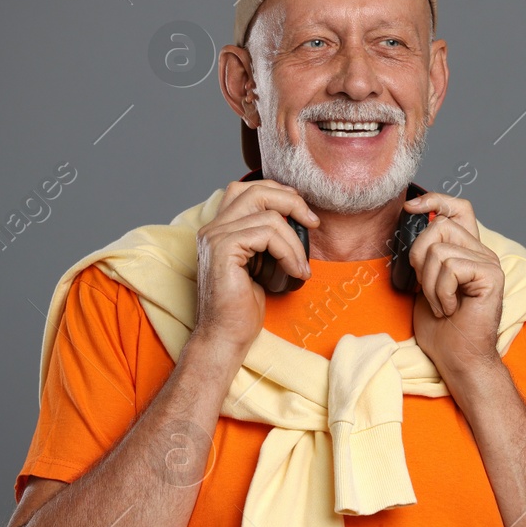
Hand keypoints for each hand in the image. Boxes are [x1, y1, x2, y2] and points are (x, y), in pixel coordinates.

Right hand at [193, 180, 318, 357]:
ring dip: (295, 241)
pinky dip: (289, 251)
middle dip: (291, 202)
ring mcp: (215, 236)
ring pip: (268, 215)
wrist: (225, 337)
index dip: (279, 194)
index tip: (303, 214)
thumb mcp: (260, 265)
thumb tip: (297, 219)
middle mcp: (212, 228)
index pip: (247, 189)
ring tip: (302, 267)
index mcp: (219, 228)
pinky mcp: (223, 248)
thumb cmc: (242, 308)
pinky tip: (295, 272)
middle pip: (256, 190)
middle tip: (313, 223)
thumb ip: (266, 239)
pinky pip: (267, 234)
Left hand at [404, 191, 503, 382]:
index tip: (411, 207)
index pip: (458, 208)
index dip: (435, 200)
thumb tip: (412, 225)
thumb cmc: (441, 328)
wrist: (458, 358)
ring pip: (440, 250)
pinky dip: (441, 292)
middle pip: (439, 226)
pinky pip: (450, 268)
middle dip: (419, 257)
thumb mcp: (423, 283)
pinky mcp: (491, 275)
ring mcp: (489, 262)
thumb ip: (424, 255)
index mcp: (467, 251)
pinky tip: (451, 308)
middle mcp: (481, 252)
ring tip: (441, 304)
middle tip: (426, 289)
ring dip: (429, 283)